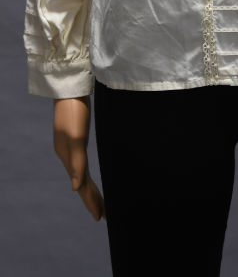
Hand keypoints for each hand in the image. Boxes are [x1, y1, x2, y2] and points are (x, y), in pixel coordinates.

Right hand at [53, 96, 105, 221]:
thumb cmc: (74, 111)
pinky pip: (82, 163)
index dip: (90, 201)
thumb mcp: (76, 137)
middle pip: (81, 183)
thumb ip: (76, 163)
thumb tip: (75, 188)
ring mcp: (71, 146)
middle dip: (91, 199)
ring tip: (99, 202)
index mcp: (68, 156)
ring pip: (82, 174)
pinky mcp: (76, 137)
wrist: (71, 88)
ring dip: (90, 189)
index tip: (100, 217)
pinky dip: (87, 175)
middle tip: (102, 216)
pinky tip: (88, 177)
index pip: (81, 185)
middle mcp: (68, 154)